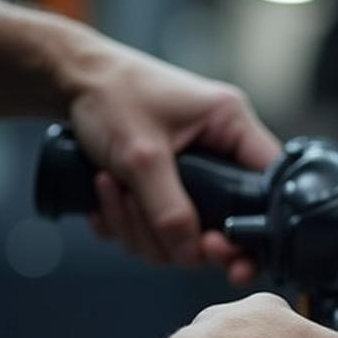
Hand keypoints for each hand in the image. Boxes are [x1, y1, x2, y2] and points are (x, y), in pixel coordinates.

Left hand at [66, 36, 279, 281]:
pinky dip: (124, 221)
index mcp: (230, 127)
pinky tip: (105, 194)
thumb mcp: (141, 155)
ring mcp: (189, 173)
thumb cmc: (110, 93)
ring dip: (139, 226)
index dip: (256, 229)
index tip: (229, 256)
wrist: (69, 81)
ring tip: (113, 189)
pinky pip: (152, 227)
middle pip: (221, 223)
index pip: (267, 187)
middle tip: (166, 240)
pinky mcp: (161, 186)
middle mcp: (217, 150)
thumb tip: (190, 254)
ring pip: (179, 232)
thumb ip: (168, 209)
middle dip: (181, 236)